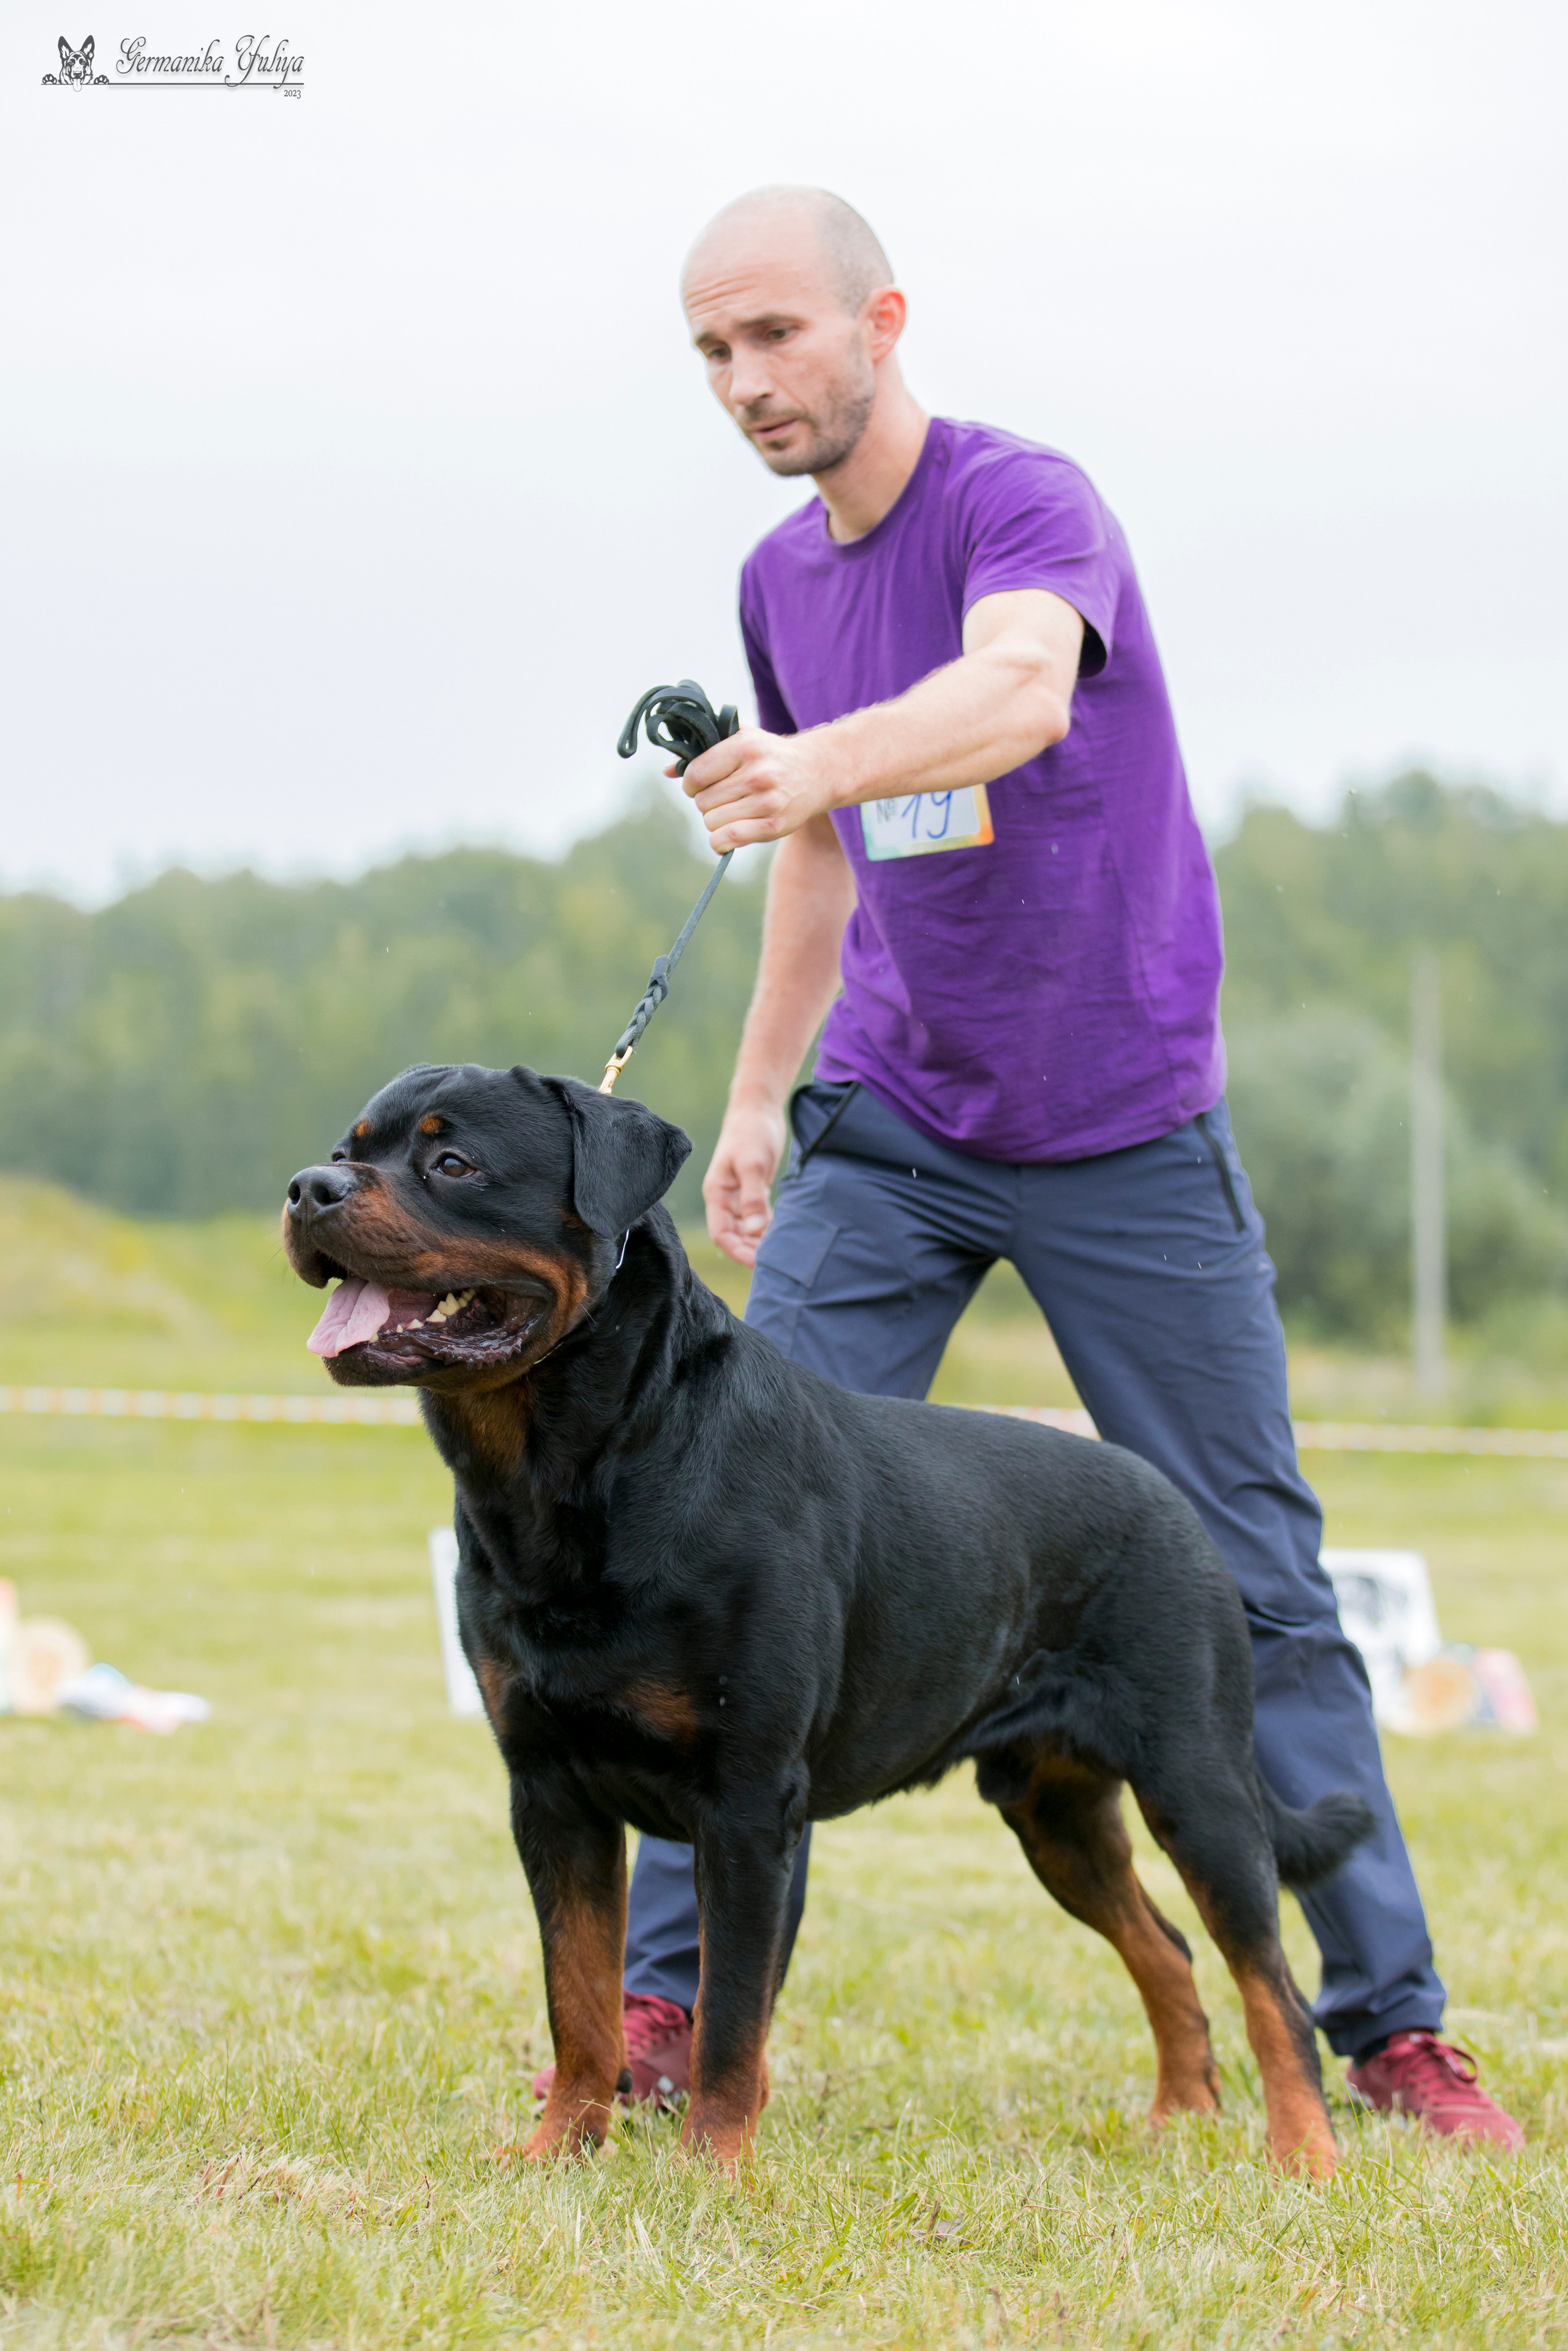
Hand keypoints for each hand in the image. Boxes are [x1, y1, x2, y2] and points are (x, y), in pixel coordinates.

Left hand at [674, 727, 841, 852]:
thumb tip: (668, 770)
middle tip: (722, 797)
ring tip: (731, 811)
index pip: (696, 773)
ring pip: (712, 822)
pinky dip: (720, 841)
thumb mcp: (742, 740)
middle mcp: (757, 774)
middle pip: (702, 801)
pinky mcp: (774, 826)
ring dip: (715, 821)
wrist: (818, 771)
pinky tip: (726, 835)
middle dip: (706, 802)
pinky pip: (728, 840)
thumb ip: (705, 751)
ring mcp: (767, 801)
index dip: (690, 783)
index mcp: (745, 747)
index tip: (699, 784)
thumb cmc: (771, 756)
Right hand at [703, 1101, 787, 1267]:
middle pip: (733, 1235)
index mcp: (717, 1193)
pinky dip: (767, 1227)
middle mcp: (725, 1198)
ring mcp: (739, 1194)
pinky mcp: (753, 1189)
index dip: (737, 1251)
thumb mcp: (753, 1165)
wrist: (758, 1108)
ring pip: (746, 1228)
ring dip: (759, 1242)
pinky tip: (782, 1234)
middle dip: (750, 1251)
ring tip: (780, 1253)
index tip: (759, 1263)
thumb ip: (753, 1198)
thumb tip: (756, 1231)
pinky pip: (758, 1217)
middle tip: (775, 1263)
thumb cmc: (752, 1132)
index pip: (721, 1233)